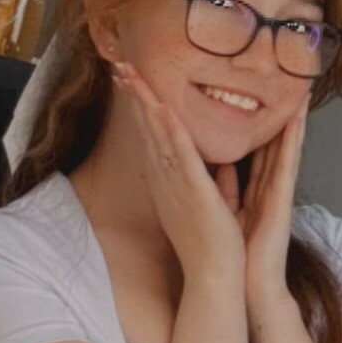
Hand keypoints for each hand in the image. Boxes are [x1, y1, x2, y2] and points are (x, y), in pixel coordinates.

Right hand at [111, 61, 244, 281]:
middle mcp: (166, 181)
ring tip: (131, 73)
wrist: (215, 277)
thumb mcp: (216, 205)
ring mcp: (176, 185)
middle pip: (147, 130)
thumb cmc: (214, 246)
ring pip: (157, 135)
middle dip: (135, 96)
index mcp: (171, 183)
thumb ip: (218, 182)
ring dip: (144, 102)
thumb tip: (222, 165)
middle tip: (120, 65)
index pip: (154, 138)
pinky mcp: (192, 191)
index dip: (143, 108)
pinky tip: (160, 107)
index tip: (135, 82)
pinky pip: (178, 154)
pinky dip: (168, 130)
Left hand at [228, 94, 309, 316]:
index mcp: (253, 190)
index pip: (255, 149)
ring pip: (283, 147)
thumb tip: (222, 165)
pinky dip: (292, 140)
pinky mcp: (282, 200)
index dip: (255, 122)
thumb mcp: (227, 213)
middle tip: (285, 82)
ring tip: (300, 90)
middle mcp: (268, 187)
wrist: (246, 287)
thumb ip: (228, 188)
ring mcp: (277, 192)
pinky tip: (296, 119)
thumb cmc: (236, 256)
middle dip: (277, 112)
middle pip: (271, 142)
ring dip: (293, 119)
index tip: (254, 94)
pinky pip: (286, 163)